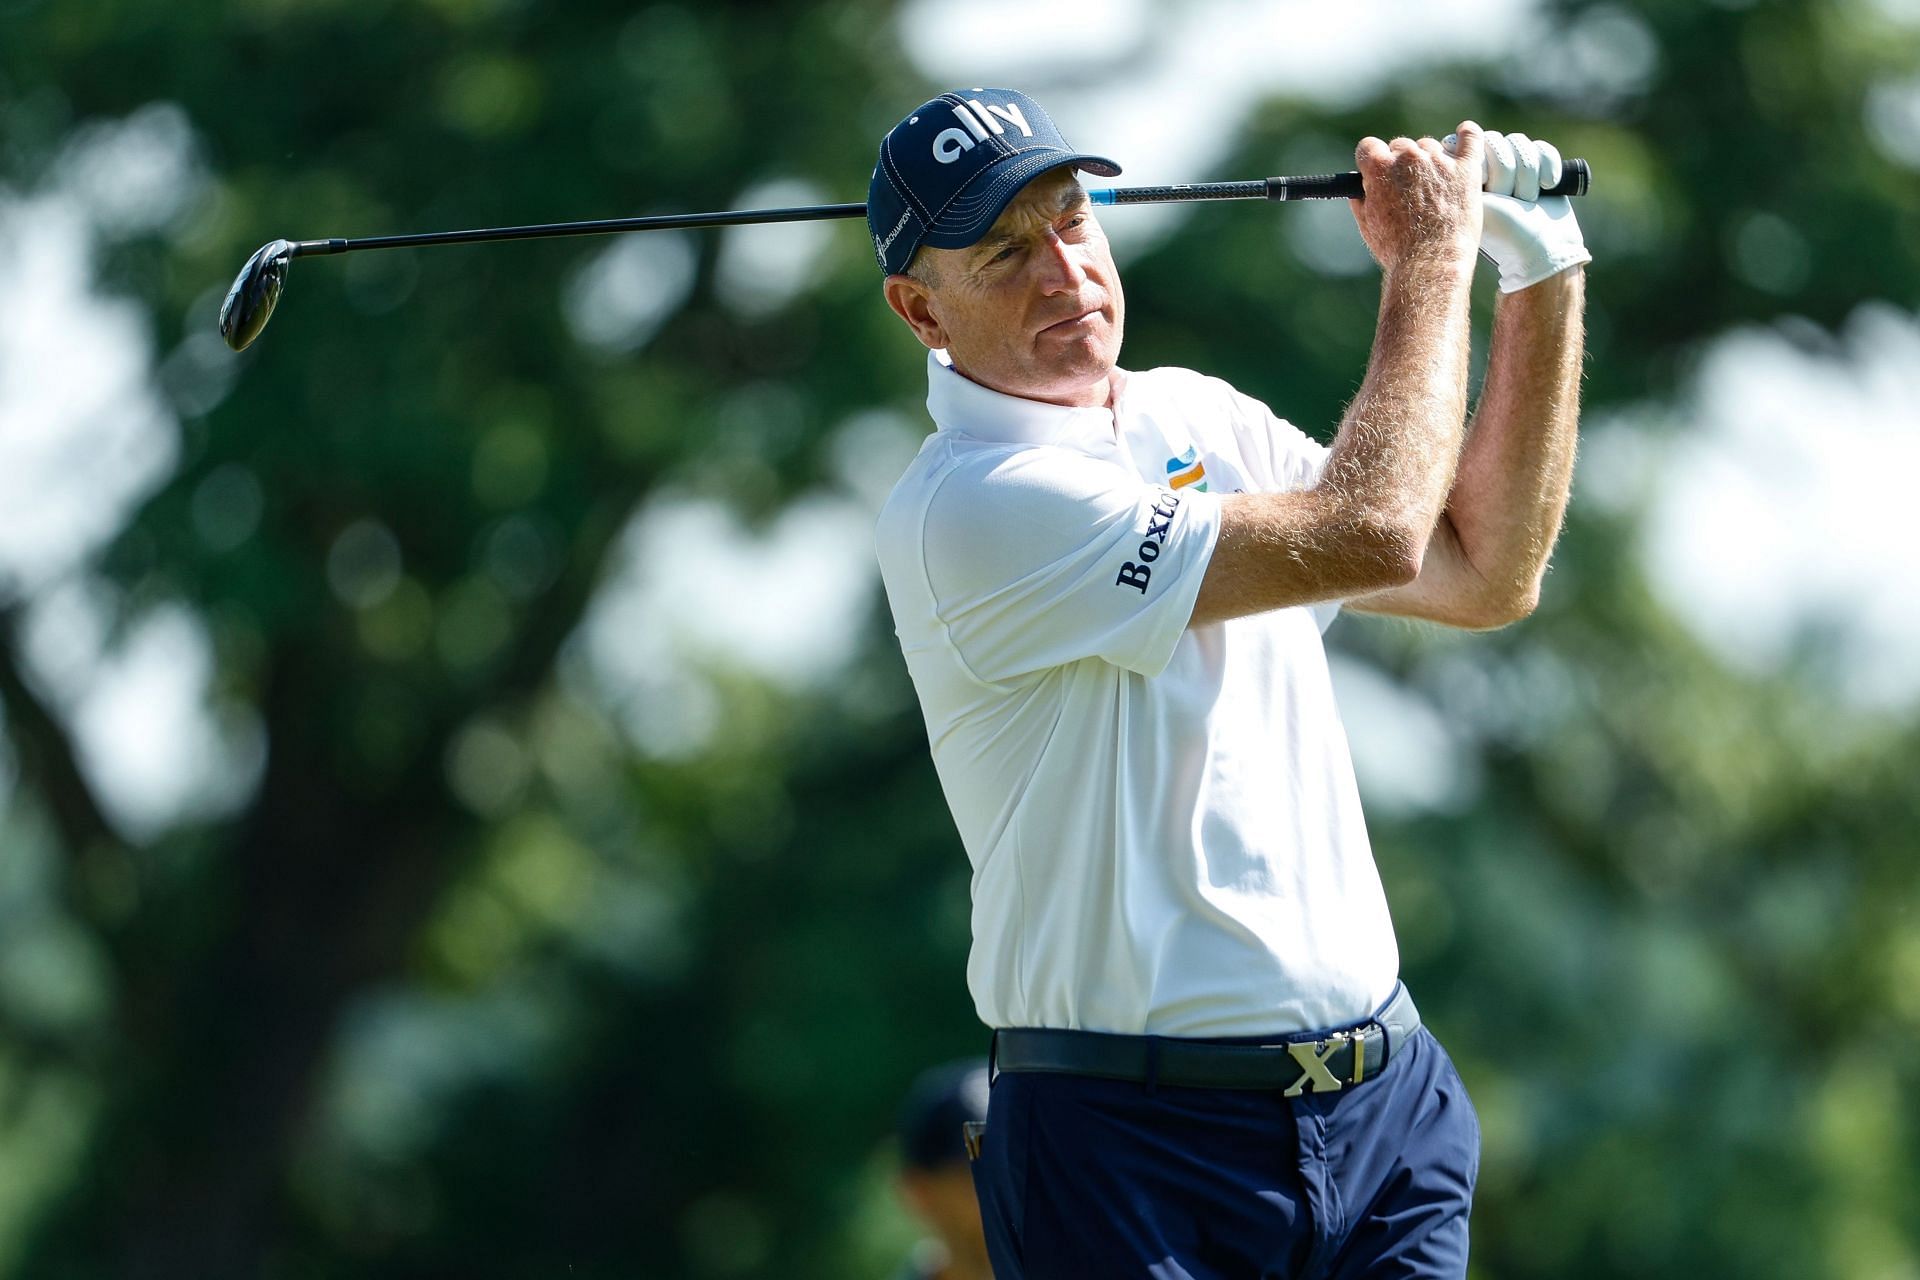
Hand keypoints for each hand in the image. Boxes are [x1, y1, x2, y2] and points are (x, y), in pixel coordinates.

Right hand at [1350, 122, 1483, 275]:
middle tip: (1407, 189)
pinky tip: (1465, 132)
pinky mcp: (1466, 168)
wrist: (1430, 262)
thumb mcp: (1367, 225)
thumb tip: (1361, 189)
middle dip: (1400, 164)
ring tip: (1432, 189)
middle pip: (1401, 145)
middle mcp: (1409, 157)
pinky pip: (1470, 138)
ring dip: (1428, 161)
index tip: (1376, 172)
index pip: (1369, 146)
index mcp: (1380, 167)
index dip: (1372, 161)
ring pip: (1430, 147)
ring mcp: (1439, 160)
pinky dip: (1467, 134)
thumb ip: (1361, 199)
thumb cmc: (1396, 249)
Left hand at [1452, 130, 1591, 292]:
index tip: (1488, 190)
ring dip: (1526, 177)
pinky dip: (1548, 168)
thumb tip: (1453, 146)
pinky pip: (1541, 148)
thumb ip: (1459, 178)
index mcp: (1465, 175)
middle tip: (1507, 202)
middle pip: (1494, 142)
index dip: (1481, 165)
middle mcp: (1487, 165)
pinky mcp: (1539, 161)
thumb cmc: (1504, 233)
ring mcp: (1514, 163)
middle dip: (1505, 175)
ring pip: (1519, 143)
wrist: (1542, 247)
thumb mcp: (1475, 205)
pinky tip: (1546, 188)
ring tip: (1525, 201)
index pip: (1467, 144)